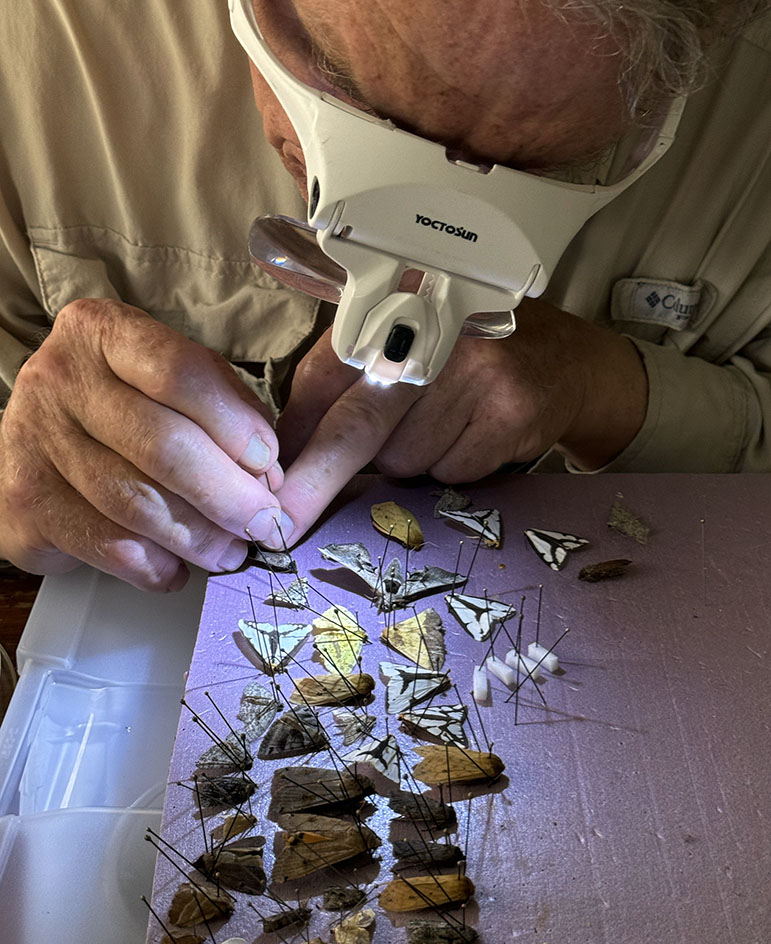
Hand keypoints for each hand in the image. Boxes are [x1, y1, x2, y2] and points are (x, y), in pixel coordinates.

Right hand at [0, 299, 290, 589]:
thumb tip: (266, 474)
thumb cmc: (126, 407)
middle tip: (264, 525)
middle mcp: (61, 378)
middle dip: (227, 496)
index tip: (268, 466)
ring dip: (198, 539)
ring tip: (232, 553)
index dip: (234, 426)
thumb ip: (225, 410)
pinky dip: (154, 566)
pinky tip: (178, 570)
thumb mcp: (176, 383)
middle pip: (162, 445)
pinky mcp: (27, 501)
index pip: (180, 373)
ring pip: (135, 503)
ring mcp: (36, 439)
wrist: (40, 441)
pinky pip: (106, 544)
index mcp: (104, 332)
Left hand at [274, 297, 646, 543]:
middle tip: (284, 524)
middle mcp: (430, 332)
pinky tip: (473, 437)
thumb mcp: (406, 353)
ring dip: (408, 464)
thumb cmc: (468, 360)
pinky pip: (450, 471)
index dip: (293, 437)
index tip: (268, 482)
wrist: (566, 361)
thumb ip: (347, 387)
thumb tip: (286, 454)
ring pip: (403, 460)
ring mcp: (472, 372)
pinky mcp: (507, 411)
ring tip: (441, 429)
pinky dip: (451, 468)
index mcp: (391, 309)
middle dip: (315, 484)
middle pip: (355, 427)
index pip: (322, 378)